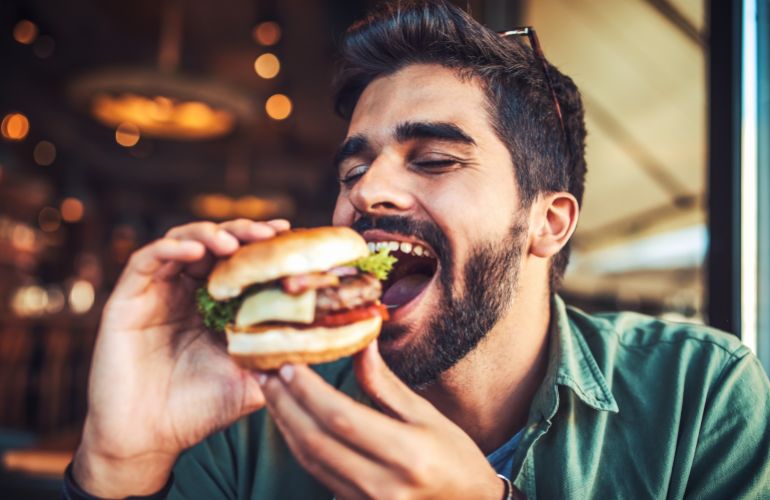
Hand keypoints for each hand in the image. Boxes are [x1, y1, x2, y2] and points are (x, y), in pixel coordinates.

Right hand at [73, 218, 289, 496]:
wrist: (147, 439)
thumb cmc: (198, 410)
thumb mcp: (250, 379)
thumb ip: (277, 357)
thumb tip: (321, 339)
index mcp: (213, 304)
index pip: (238, 261)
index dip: (261, 245)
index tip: (288, 234)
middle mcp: (185, 291)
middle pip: (213, 243)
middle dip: (242, 233)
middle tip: (267, 233)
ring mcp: (156, 292)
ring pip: (181, 241)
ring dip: (209, 234)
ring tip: (233, 243)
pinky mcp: (127, 298)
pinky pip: (146, 260)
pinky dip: (171, 249)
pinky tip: (196, 252)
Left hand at [260, 341, 514, 499]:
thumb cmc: (456, 458)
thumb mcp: (428, 416)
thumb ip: (387, 385)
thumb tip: (360, 346)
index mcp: (406, 454)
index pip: (341, 418)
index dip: (308, 391)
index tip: (289, 364)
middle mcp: (382, 484)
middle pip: (316, 440)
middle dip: (285, 404)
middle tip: (265, 373)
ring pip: (310, 460)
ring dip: (285, 424)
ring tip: (271, 393)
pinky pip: (317, 475)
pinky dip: (299, 446)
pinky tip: (291, 422)